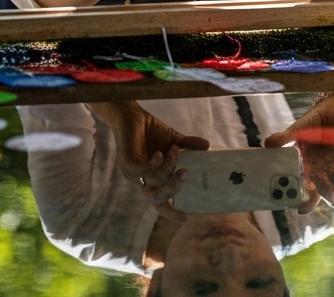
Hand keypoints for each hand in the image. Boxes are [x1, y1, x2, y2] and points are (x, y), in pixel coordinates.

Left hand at [94, 101, 209, 220]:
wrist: (131, 115)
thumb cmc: (150, 131)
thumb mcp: (173, 140)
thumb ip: (188, 146)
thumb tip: (207, 146)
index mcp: (152, 180)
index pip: (159, 203)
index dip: (171, 212)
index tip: (186, 218)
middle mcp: (141, 181)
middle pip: (157, 198)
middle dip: (173, 189)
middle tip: (185, 173)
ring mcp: (132, 173)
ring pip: (155, 180)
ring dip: (169, 165)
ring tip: (174, 149)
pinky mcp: (126, 162)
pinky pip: (142, 170)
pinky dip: (154, 164)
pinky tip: (160, 153)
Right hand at [264, 94, 333, 212]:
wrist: (331, 111)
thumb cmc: (311, 125)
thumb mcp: (294, 132)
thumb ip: (282, 140)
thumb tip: (267, 145)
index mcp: (308, 174)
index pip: (307, 198)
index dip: (304, 206)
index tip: (299, 207)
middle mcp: (324, 177)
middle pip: (325, 199)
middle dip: (320, 197)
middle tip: (313, 182)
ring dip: (332, 190)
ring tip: (326, 170)